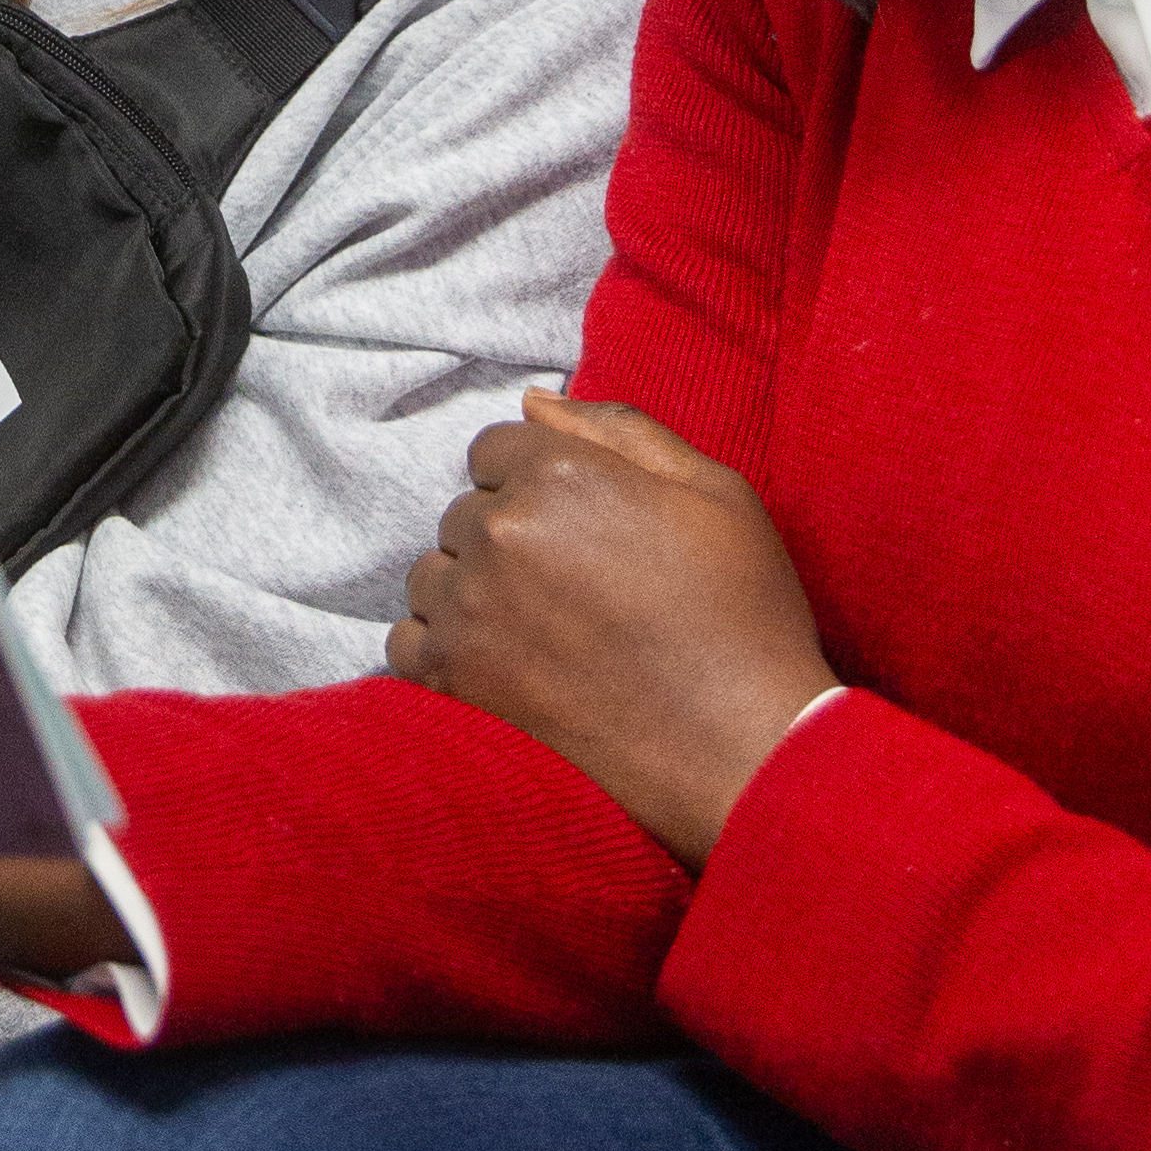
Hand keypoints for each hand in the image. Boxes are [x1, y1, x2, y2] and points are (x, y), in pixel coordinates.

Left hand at [393, 388, 834, 868]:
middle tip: (575, 591)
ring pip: (432, 575)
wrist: (744, 748)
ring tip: (541, 635)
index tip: (580, 530)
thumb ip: (620, 430)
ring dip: (470, 593)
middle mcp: (502, 529)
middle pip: (465, 511)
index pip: (495, 448)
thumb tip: (532, 402)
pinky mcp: (454, 680)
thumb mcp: (713, 494)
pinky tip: (501, 670)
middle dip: (506, 538)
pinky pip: (407, 644)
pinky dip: (441, 651)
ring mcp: (470, 608)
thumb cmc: (742, 616)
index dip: (535, 483)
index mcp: (562, 471)